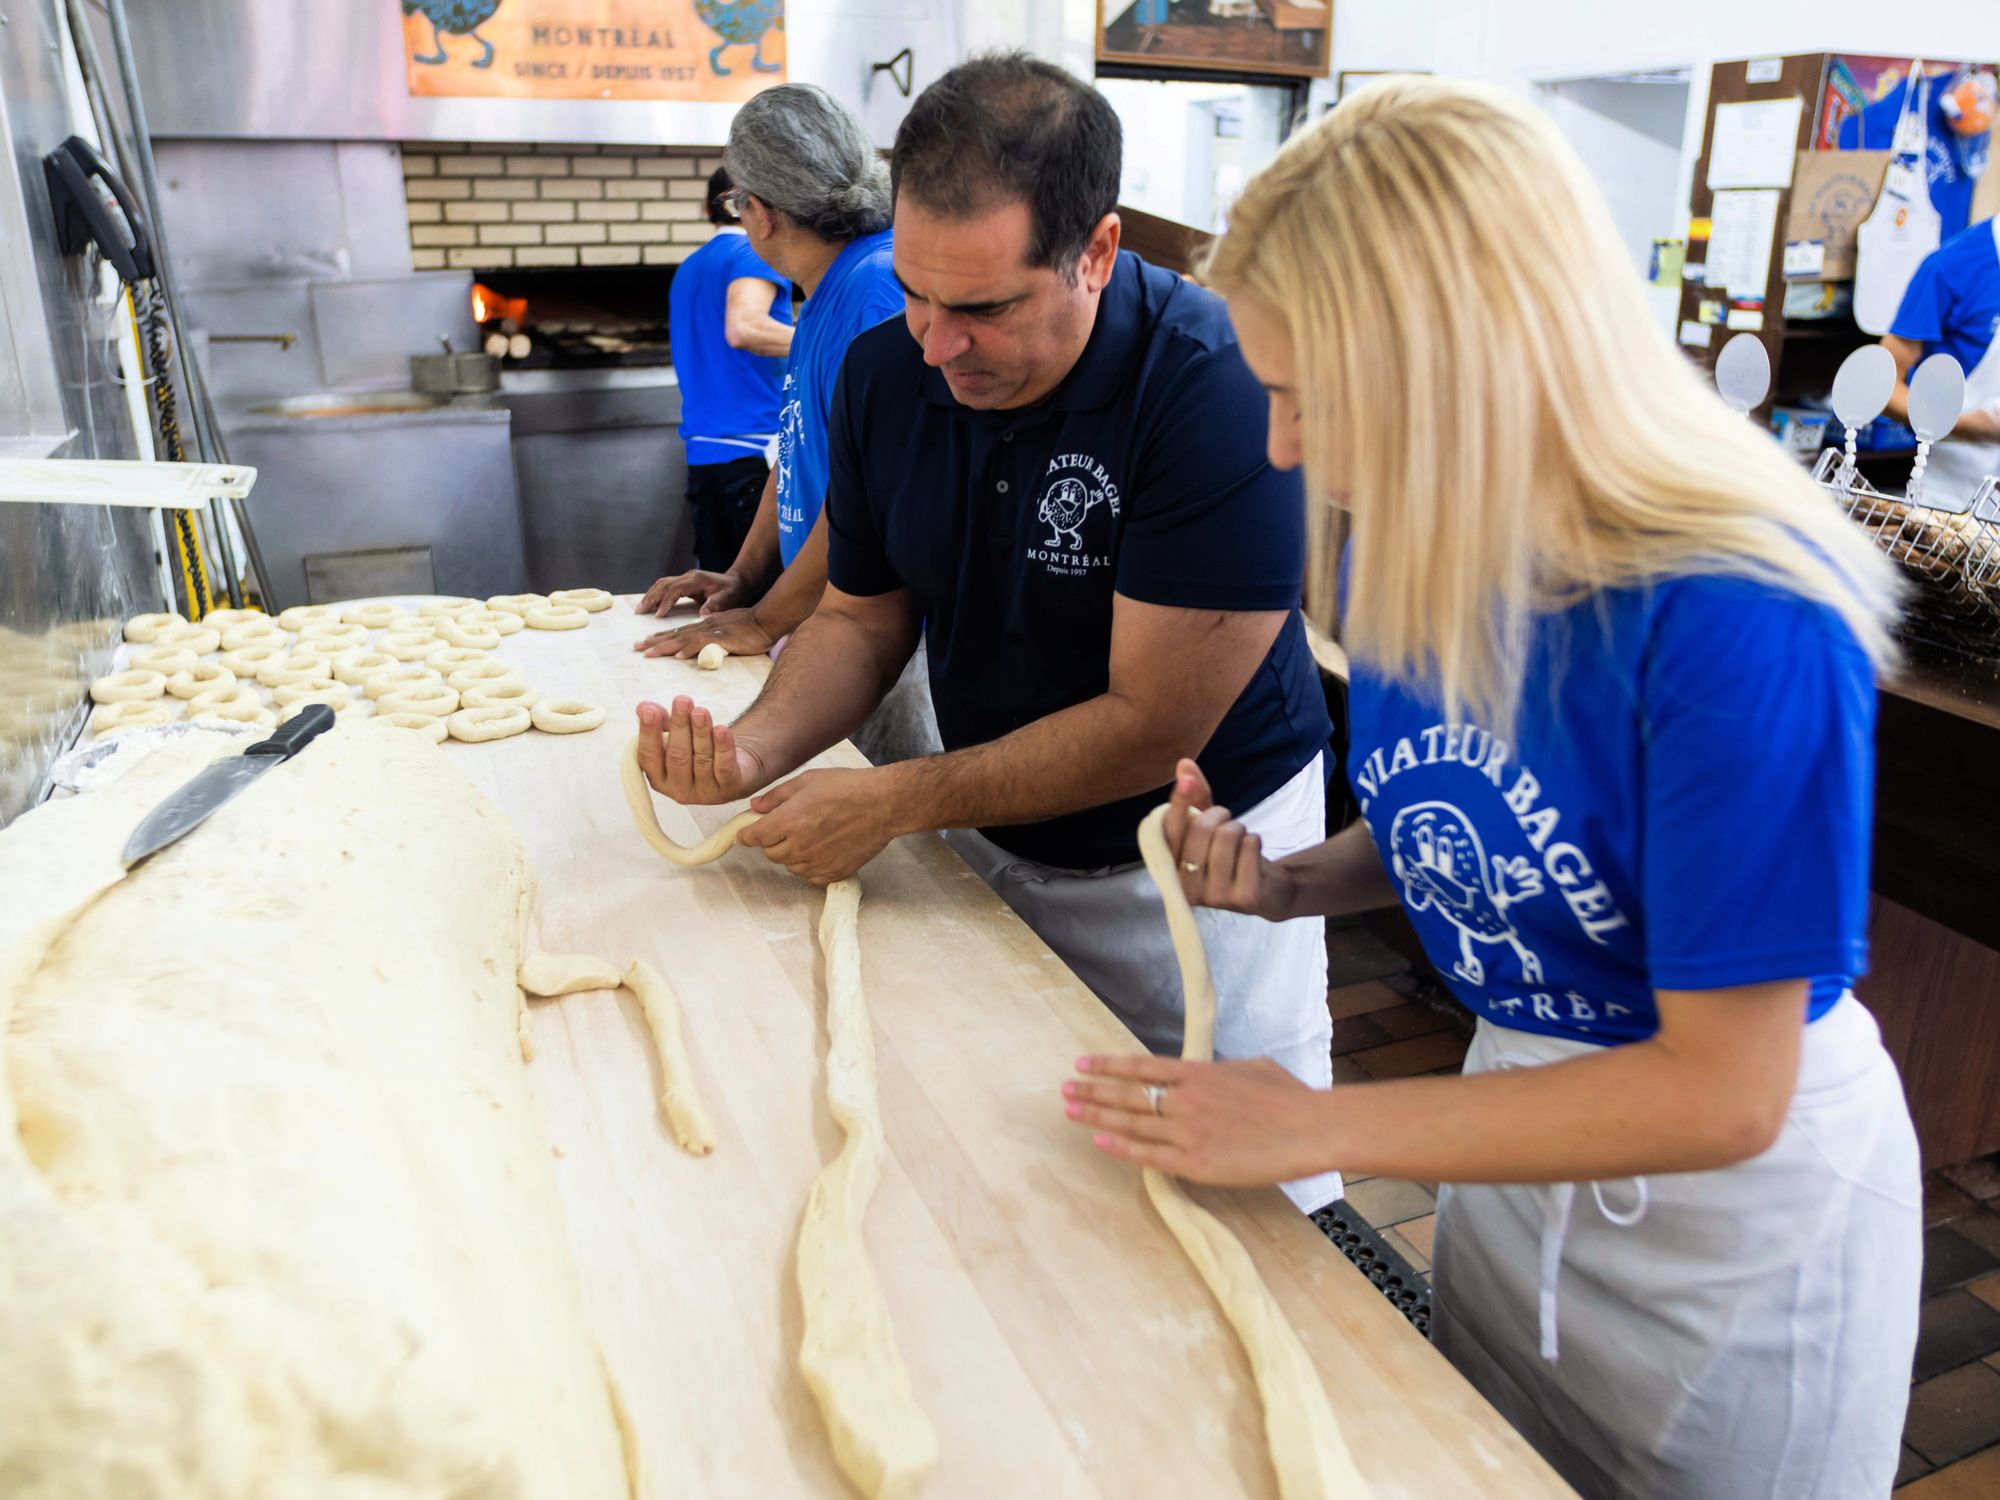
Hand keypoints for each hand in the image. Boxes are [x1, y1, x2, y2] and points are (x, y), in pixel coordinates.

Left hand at [634, 607, 776, 659]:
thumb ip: (715, 639)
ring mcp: (712, 631)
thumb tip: (704, 648)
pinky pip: (702, 643)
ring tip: (647, 653)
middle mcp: (704, 626)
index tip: (646, 644)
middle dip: (654, 642)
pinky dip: (690, 649)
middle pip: (675, 634)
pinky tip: (679, 656)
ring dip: (664, 646)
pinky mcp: (722, 637)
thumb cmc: (752, 628)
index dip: (662, 637)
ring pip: (682, 638)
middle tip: (636, 648)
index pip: (679, 632)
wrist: (767, 620)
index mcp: (705, 625)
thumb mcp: (729, 632)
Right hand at [634, 698, 766, 805]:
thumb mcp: (674, 736)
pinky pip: (724, 767)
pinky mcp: (729, 788)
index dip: (649, 733)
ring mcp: (705, 793)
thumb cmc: (695, 750)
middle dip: (679, 726)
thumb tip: (643, 707)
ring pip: (702, 759)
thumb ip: (659, 722)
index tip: (649, 710)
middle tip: (682, 701)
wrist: (733, 766)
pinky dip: (723, 747)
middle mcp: (679, 790)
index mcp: (659, 779)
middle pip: (677, 756)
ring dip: (701, 732)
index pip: (649, 756)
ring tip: (701, 711)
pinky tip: (721, 730)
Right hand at [637, 568, 749, 617]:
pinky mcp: (684, 583)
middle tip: (639, 612)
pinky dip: (656, 595)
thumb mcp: (728, 598)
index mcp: (697, 579)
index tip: (658, 616)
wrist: (737, 582)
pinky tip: (650, 606)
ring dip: (650, 596)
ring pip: (662, 584)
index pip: (676, 589)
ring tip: (640, 610)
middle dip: (651, 598)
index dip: (666, 602)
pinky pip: (666, 587)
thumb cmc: (734, 592)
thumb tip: (702, 614)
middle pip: (664, 584)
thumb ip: (715, 605)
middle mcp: (688, 576)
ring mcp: (685, 578)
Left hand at [737, 768, 898, 883]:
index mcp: (789, 821)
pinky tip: (821, 850)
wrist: (883, 804)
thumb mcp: (807, 780)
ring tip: (808, 837)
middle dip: (772, 842)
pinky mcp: (833, 873)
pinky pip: (809, 877)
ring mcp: (817, 862)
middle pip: (770, 854)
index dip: (747, 835)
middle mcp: (799, 846)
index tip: (746, 834)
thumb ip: (777, 796)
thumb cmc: (848, 787)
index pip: (754, 837)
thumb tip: (755, 807)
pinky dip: (810, 867)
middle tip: (786, 828)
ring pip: (789, 866)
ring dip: (791, 854)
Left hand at [1062, 1054, 1333, 1184]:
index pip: (1140, 1068)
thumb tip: (1205, 1073)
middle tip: (1065, 1090)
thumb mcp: (1250, 1067)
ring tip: (1072, 1112)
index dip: (1107, 1066)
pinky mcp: (1197, 1163)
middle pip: (1127, 1095)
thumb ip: (1219, 1072)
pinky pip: (1150, 1156)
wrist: (1309, 1128)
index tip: (1081, 1064)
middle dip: (1092, 1092)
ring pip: (1132, 1124)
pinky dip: (1122, 1148)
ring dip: (1098, 1117)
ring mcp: (1188, 1132)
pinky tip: (1101, 1142)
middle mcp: (1185, 1100)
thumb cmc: (1288, 1096)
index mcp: (1198, 1072)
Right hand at [1161, 757, 1296, 919]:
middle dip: (1219, 815)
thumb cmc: (1230, 855)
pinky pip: (1249, 847)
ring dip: (1240, 828)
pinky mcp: (1243, 897)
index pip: (1168, 832)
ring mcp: (1215, 896)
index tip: (1187, 781)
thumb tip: (1184, 765)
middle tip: (1227, 821)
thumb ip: (1195, 798)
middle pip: (1200, 829)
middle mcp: (1186, 888)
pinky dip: (1255, 840)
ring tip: (1240, 840)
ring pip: (1227, 836)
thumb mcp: (1210, 827)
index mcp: (1171, 870)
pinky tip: (1253, 854)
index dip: (1178, 804)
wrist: (1269, 891)